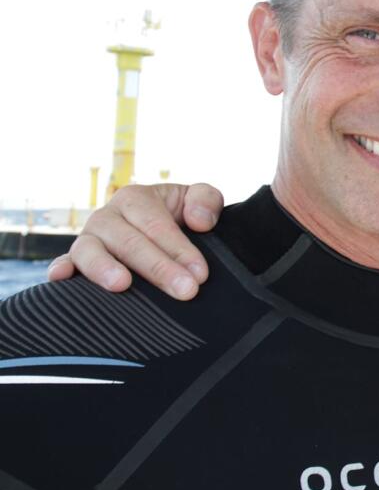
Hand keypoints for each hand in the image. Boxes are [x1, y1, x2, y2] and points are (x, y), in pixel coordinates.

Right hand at [45, 183, 224, 299]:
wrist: (160, 228)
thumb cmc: (179, 216)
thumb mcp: (197, 199)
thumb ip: (206, 200)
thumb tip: (199, 221)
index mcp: (136, 199)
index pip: (158, 225)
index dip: (179, 250)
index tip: (200, 274)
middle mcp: (108, 217)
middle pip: (129, 242)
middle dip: (158, 268)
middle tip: (185, 290)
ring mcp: (89, 239)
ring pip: (90, 250)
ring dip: (104, 267)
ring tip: (122, 285)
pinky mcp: (76, 260)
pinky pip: (64, 262)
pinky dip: (60, 268)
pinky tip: (60, 278)